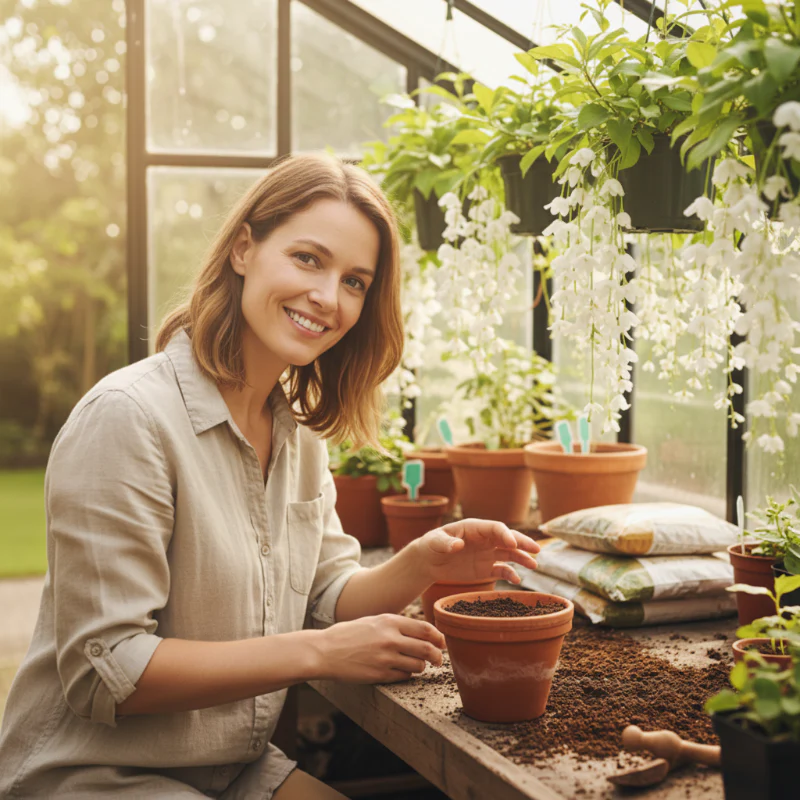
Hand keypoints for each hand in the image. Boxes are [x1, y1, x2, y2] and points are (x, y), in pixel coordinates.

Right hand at [315, 614, 444, 683]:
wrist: (324, 651)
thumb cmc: (348, 634)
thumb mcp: (373, 621)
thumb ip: (395, 625)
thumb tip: (420, 632)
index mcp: (389, 621)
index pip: (425, 629)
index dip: (438, 637)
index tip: (441, 643)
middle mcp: (390, 639)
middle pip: (427, 649)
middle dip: (437, 656)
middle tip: (438, 660)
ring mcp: (385, 658)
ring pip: (418, 665)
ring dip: (421, 667)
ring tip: (416, 665)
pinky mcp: (380, 675)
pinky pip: (404, 677)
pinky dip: (407, 675)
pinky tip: (401, 672)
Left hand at [415, 518, 539, 584]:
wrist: (429, 561)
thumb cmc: (431, 545)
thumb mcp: (434, 542)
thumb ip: (446, 543)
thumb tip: (457, 545)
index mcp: (474, 527)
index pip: (495, 528)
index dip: (505, 534)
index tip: (512, 544)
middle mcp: (485, 539)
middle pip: (508, 538)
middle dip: (522, 543)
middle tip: (536, 549)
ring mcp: (487, 554)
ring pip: (509, 554)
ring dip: (522, 558)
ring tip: (534, 565)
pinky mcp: (485, 568)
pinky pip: (501, 570)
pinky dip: (510, 574)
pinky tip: (517, 580)